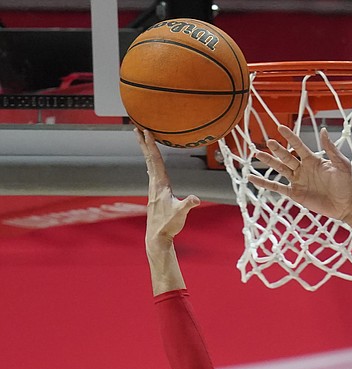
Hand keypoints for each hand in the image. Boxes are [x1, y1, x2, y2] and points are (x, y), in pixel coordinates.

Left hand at [136, 128, 199, 245]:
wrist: (157, 237)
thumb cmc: (168, 225)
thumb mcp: (181, 214)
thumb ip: (188, 204)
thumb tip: (195, 199)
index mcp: (160, 185)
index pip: (156, 161)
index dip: (152, 145)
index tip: (147, 131)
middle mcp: (154, 185)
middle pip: (149, 159)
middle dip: (144, 143)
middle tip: (137, 128)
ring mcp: (153, 190)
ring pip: (149, 165)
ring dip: (146, 152)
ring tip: (142, 141)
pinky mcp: (155, 195)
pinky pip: (152, 174)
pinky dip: (151, 164)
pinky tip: (150, 165)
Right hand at [248, 125, 351, 221]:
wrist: (346, 204)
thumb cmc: (346, 183)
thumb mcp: (341, 164)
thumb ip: (331, 149)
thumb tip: (323, 130)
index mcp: (313, 160)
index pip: (298, 146)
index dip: (290, 137)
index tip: (280, 127)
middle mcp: (303, 168)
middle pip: (286, 156)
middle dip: (277, 149)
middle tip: (269, 142)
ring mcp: (298, 181)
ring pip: (279, 169)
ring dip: (269, 162)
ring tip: (257, 154)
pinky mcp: (295, 193)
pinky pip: (277, 187)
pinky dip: (264, 183)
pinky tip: (252, 178)